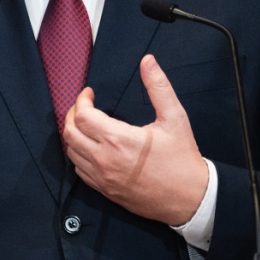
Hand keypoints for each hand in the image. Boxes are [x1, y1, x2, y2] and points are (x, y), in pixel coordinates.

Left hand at [63, 54, 207, 225]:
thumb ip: (158, 87)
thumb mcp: (175, 117)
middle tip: (84, 106)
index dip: (81, 100)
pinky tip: (90, 148)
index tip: (90, 93)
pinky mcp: (106, 190)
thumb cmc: (182, 158)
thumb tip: (148, 61)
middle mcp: (105, 159)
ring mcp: (103, 178)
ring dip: (74, 135)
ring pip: (71, 153)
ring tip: (86, 124)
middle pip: (70, 133)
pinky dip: (79, 156)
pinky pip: (80, 172)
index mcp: (119, 139)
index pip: (82, 116)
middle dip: (73, 114)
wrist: (190, 198)